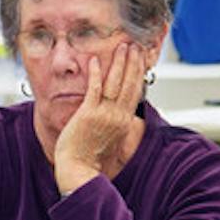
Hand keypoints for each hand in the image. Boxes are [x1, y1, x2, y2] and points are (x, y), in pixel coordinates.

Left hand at [52, 42, 146, 195]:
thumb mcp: (114, 145)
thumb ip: (122, 130)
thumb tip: (130, 121)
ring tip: (122, 46)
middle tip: (135, 46)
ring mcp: (104, 114)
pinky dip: (95, 73)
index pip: (134, 93)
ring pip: (115, 83)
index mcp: (124, 123)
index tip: (140, 60)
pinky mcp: (88, 114)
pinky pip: (93, 89)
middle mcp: (118, 117)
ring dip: (119, 63)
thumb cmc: (92, 163)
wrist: (79, 173)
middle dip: (133, 63)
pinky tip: (95, 59)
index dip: (138, 74)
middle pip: (129, 84)